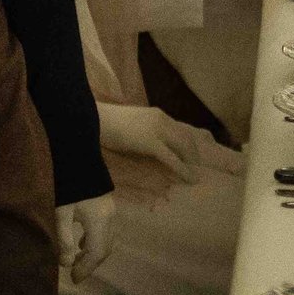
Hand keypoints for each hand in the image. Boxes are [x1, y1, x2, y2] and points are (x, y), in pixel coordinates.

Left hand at [56, 194, 115, 281]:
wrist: (79, 158)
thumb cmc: (69, 186)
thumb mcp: (62, 214)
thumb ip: (65, 239)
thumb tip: (66, 264)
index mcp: (99, 222)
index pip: (96, 253)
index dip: (86, 268)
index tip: (74, 279)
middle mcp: (110, 219)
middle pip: (105, 249)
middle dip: (91, 263)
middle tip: (75, 273)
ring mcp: (111, 212)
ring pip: (107, 241)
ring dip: (94, 253)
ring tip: (77, 260)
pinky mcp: (108, 207)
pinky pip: (106, 231)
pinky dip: (96, 241)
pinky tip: (82, 242)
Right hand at [97, 104, 244, 181]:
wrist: (94, 119)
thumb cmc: (108, 124)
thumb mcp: (132, 126)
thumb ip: (144, 133)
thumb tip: (150, 146)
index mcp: (157, 115)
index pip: (180, 129)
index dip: (190, 144)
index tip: (196, 155)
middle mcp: (161, 120)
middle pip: (187, 138)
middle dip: (195, 154)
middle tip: (199, 168)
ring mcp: (157, 130)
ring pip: (183, 147)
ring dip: (192, 162)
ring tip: (196, 175)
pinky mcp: (151, 143)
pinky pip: (172, 159)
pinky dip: (183, 170)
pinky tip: (190, 179)